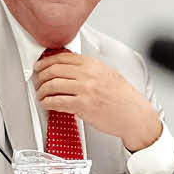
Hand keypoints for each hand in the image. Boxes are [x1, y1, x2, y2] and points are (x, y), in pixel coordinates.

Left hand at [32, 52, 161, 150]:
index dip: (46, 61)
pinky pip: (57, 102)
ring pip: (52, 85)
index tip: (40, 65)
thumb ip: (90, 69)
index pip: (63, 57)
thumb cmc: (124, 98)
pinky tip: (46, 104)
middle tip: (37, 81)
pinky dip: (47, 103)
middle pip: (54, 69)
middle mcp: (88, 75)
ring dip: (41, 90)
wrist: (135, 116)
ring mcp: (85, 90)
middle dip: (41, 75)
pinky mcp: (82, 106)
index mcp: (94, 65)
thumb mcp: (109, 74)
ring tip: (40, 95)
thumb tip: (69, 68)